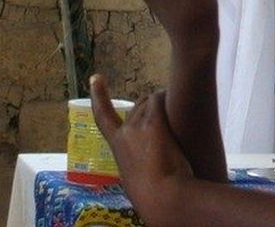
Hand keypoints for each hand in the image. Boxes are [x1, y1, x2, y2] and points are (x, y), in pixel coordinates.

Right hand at [91, 79, 192, 218]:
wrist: (162, 197)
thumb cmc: (152, 194)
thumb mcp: (135, 178)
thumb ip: (137, 161)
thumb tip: (147, 162)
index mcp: (117, 147)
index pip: (103, 117)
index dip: (98, 96)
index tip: (96, 78)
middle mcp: (124, 133)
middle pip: (137, 107)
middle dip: (151, 106)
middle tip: (169, 117)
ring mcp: (138, 127)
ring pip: (151, 101)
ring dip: (162, 104)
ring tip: (178, 112)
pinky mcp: (155, 123)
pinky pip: (160, 100)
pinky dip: (168, 98)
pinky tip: (178, 98)